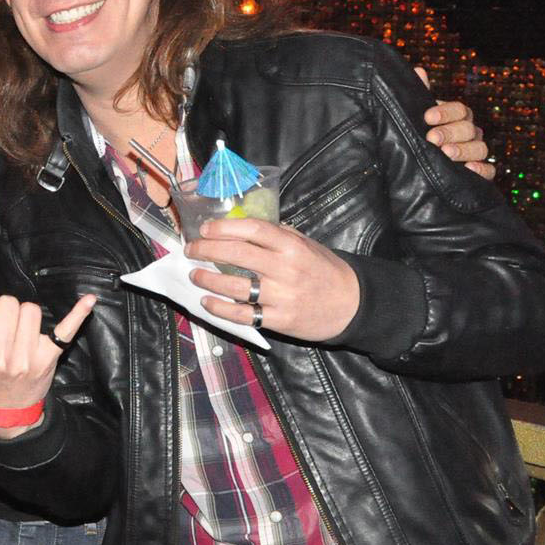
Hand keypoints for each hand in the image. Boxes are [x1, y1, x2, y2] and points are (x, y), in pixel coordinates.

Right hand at [0, 256, 96, 438]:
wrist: (2, 410)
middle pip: (7, 302)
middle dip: (4, 309)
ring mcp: (26, 356)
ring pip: (31, 309)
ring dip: (24, 317)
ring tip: (16, 336)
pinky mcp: (49, 357)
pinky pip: (66, 329)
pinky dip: (77, 314)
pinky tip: (88, 299)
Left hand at [186, 218, 359, 341]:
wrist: (352, 305)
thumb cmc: (325, 270)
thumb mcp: (307, 245)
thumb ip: (278, 235)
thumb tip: (242, 224)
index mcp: (292, 246)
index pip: (253, 230)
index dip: (224, 227)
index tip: (205, 229)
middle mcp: (285, 269)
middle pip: (237, 254)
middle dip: (207, 250)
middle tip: (191, 249)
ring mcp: (282, 296)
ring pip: (235, 286)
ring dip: (208, 279)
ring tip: (194, 274)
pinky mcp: (279, 319)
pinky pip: (243, 314)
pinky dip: (220, 308)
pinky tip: (207, 301)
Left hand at [415, 67, 493, 179]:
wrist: (423, 164)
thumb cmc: (423, 133)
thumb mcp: (419, 116)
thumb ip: (420, 95)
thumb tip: (418, 71)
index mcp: (457, 116)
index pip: (459, 109)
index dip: (445, 112)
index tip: (427, 117)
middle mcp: (470, 132)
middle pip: (468, 128)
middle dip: (450, 133)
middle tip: (432, 139)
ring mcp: (476, 151)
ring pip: (480, 148)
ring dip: (463, 150)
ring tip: (445, 153)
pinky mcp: (480, 172)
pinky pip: (489, 170)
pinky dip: (481, 170)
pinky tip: (468, 169)